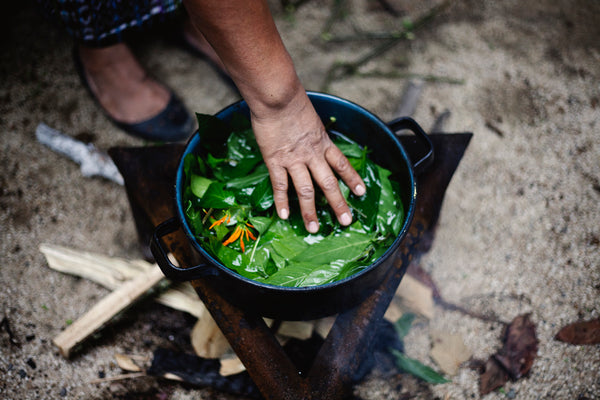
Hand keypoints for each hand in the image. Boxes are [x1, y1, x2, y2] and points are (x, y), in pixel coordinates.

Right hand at [250, 90, 365, 232]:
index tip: (361, 192)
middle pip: (328, 183)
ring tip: (314, 229)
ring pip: (305, 191)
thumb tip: (310, 137)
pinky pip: (280, 185)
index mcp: (322, 142)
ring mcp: (294, 159)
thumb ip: (312, 132)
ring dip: (310, 211)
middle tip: (346, 221)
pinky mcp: (275, 160)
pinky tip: (285, 216)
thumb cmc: (291, 101)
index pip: (342, 164)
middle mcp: (312, 154)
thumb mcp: (310, 117)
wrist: (277, 97)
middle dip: (338, 204)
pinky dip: (282, 202)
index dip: (353, 179)